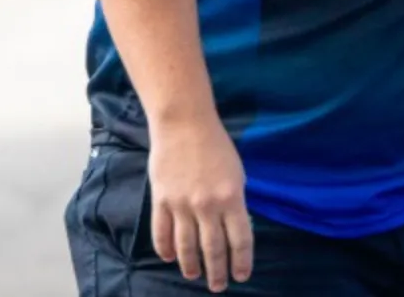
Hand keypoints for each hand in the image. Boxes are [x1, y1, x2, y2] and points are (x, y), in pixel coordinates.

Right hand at [148, 116, 252, 291]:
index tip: (241, 276)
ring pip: (186, 246)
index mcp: (232, 198)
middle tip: (218, 286)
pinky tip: (169, 257)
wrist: (183, 123)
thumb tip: (233, 227)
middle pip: (213, 248)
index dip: (241, 262)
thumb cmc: (215, 144)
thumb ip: (235, 200)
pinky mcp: (161, 199)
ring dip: (191, 265)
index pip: (240, 240)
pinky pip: (162, 231)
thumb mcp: (236, 172)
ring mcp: (182, 204)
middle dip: (217, 272)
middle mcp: (208, 206)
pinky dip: (165, 248)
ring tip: (193, 276)